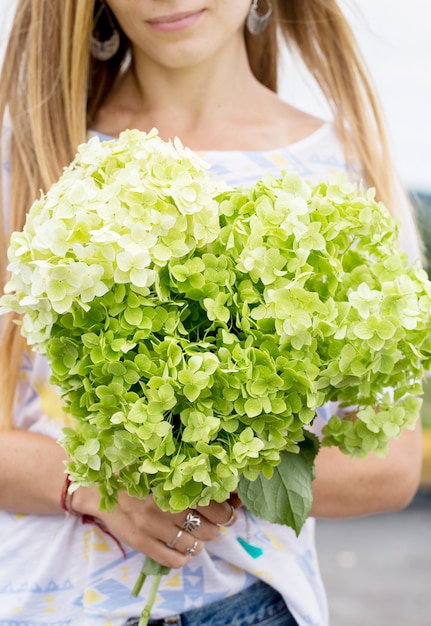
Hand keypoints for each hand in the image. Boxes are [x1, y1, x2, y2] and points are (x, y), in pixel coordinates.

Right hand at [72, 486, 238, 567]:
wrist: (99, 486)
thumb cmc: (136, 470)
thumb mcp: (162, 464)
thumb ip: (189, 471)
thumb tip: (225, 483)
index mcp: (172, 482)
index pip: (213, 504)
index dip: (226, 509)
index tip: (229, 508)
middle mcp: (163, 505)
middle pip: (208, 527)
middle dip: (217, 526)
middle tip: (215, 520)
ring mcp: (151, 526)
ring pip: (194, 545)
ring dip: (202, 541)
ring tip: (198, 531)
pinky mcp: (140, 542)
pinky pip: (173, 560)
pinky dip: (185, 557)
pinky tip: (184, 548)